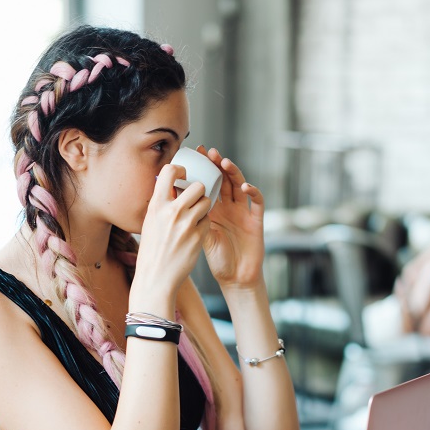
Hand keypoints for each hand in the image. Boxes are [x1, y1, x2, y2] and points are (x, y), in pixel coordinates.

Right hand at [131, 162, 211, 311]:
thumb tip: (172, 188)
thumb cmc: (152, 251)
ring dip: (204, 207)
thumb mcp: (150, 223)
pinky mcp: (198, 237)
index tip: (183, 175)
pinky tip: (195, 233)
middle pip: (198, 186)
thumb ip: (162, 204)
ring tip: (196, 216)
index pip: (170, 172)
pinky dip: (204, 224)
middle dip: (200, 191)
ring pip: (207, 202)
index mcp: (157, 205)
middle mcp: (172, 212)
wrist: (156, 277)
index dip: (180, 170)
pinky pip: (208, 221)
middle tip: (196, 199)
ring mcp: (186, 224)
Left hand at [200, 147, 264, 288]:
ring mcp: (243, 213)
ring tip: (225, 163)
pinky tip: (245, 187)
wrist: (235, 278)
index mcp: (214, 210)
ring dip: (234, 173)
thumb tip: (171, 200)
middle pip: (225, 180)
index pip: (209, 183)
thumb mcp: (200, 236)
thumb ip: (191, 218)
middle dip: (218, 165)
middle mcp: (229, 208)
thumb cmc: (217, 259)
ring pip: (240, 186)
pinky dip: (253, 193)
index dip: (204, 168)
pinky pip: (257, 203)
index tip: (195, 154)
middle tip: (210, 152)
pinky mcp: (256, 221)